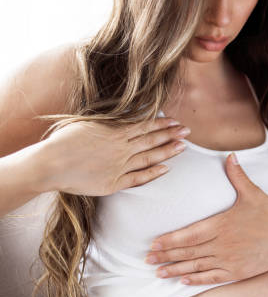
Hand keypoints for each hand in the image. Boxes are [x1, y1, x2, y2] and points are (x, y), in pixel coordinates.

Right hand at [42, 116, 190, 195]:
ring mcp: (119, 166)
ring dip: (168, 152)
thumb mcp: (88, 122)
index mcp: (115, 131)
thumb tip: (124, 113)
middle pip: (152, 140)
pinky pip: (139, 178)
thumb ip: (109, 120)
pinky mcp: (114, 183)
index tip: (176, 122)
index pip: (146, 126)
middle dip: (172, 135)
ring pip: (150, 157)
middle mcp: (121, 148)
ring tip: (183, 147)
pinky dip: (153, 173)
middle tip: (188, 132)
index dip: (163, 124)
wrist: (50, 164)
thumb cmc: (64, 141)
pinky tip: (166, 169)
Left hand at [144, 152, 267, 285]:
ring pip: (196, 266)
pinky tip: (183, 280)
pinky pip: (212, 277)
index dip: (169, 240)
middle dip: (166, 255)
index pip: (189, 234)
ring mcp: (229, 259)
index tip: (154, 243)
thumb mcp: (252, 192)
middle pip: (188, 252)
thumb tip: (230, 156)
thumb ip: (237, 175)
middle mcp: (222, 243)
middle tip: (147, 259)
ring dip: (176, 269)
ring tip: (159, 272)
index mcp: (222, 224)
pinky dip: (196, 279)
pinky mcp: (237, 271)